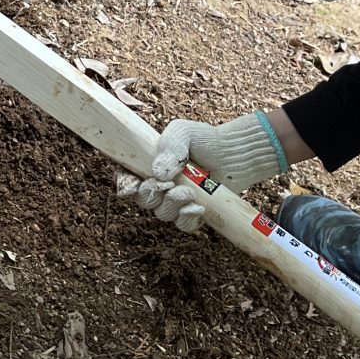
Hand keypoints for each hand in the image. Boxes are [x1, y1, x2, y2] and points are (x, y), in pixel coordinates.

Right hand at [116, 113, 290, 234]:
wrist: (234, 154)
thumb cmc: (205, 141)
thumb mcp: (183, 133)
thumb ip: (169, 148)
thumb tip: (158, 173)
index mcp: (149, 165)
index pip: (127, 178)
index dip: (125, 185)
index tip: (132, 186)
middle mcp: (159, 186)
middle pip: (144, 200)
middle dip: (153, 194)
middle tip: (170, 185)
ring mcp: (175, 201)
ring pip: (163, 213)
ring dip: (174, 204)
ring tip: (190, 192)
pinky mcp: (193, 213)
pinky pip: (183, 225)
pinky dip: (187, 219)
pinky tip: (197, 208)